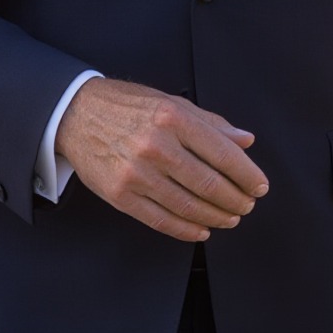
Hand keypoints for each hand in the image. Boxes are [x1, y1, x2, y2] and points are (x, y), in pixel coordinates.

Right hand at [54, 78, 267, 242]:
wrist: (74, 113)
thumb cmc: (124, 106)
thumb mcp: (170, 102)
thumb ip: (210, 122)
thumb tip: (245, 141)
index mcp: (173, 118)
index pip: (225, 155)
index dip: (248, 176)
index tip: (258, 187)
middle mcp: (156, 145)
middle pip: (211, 185)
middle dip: (236, 200)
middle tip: (245, 205)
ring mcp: (137, 173)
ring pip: (190, 207)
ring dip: (217, 217)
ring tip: (228, 217)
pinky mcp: (120, 195)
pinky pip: (162, 220)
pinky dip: (187, 230)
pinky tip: (201, 230)